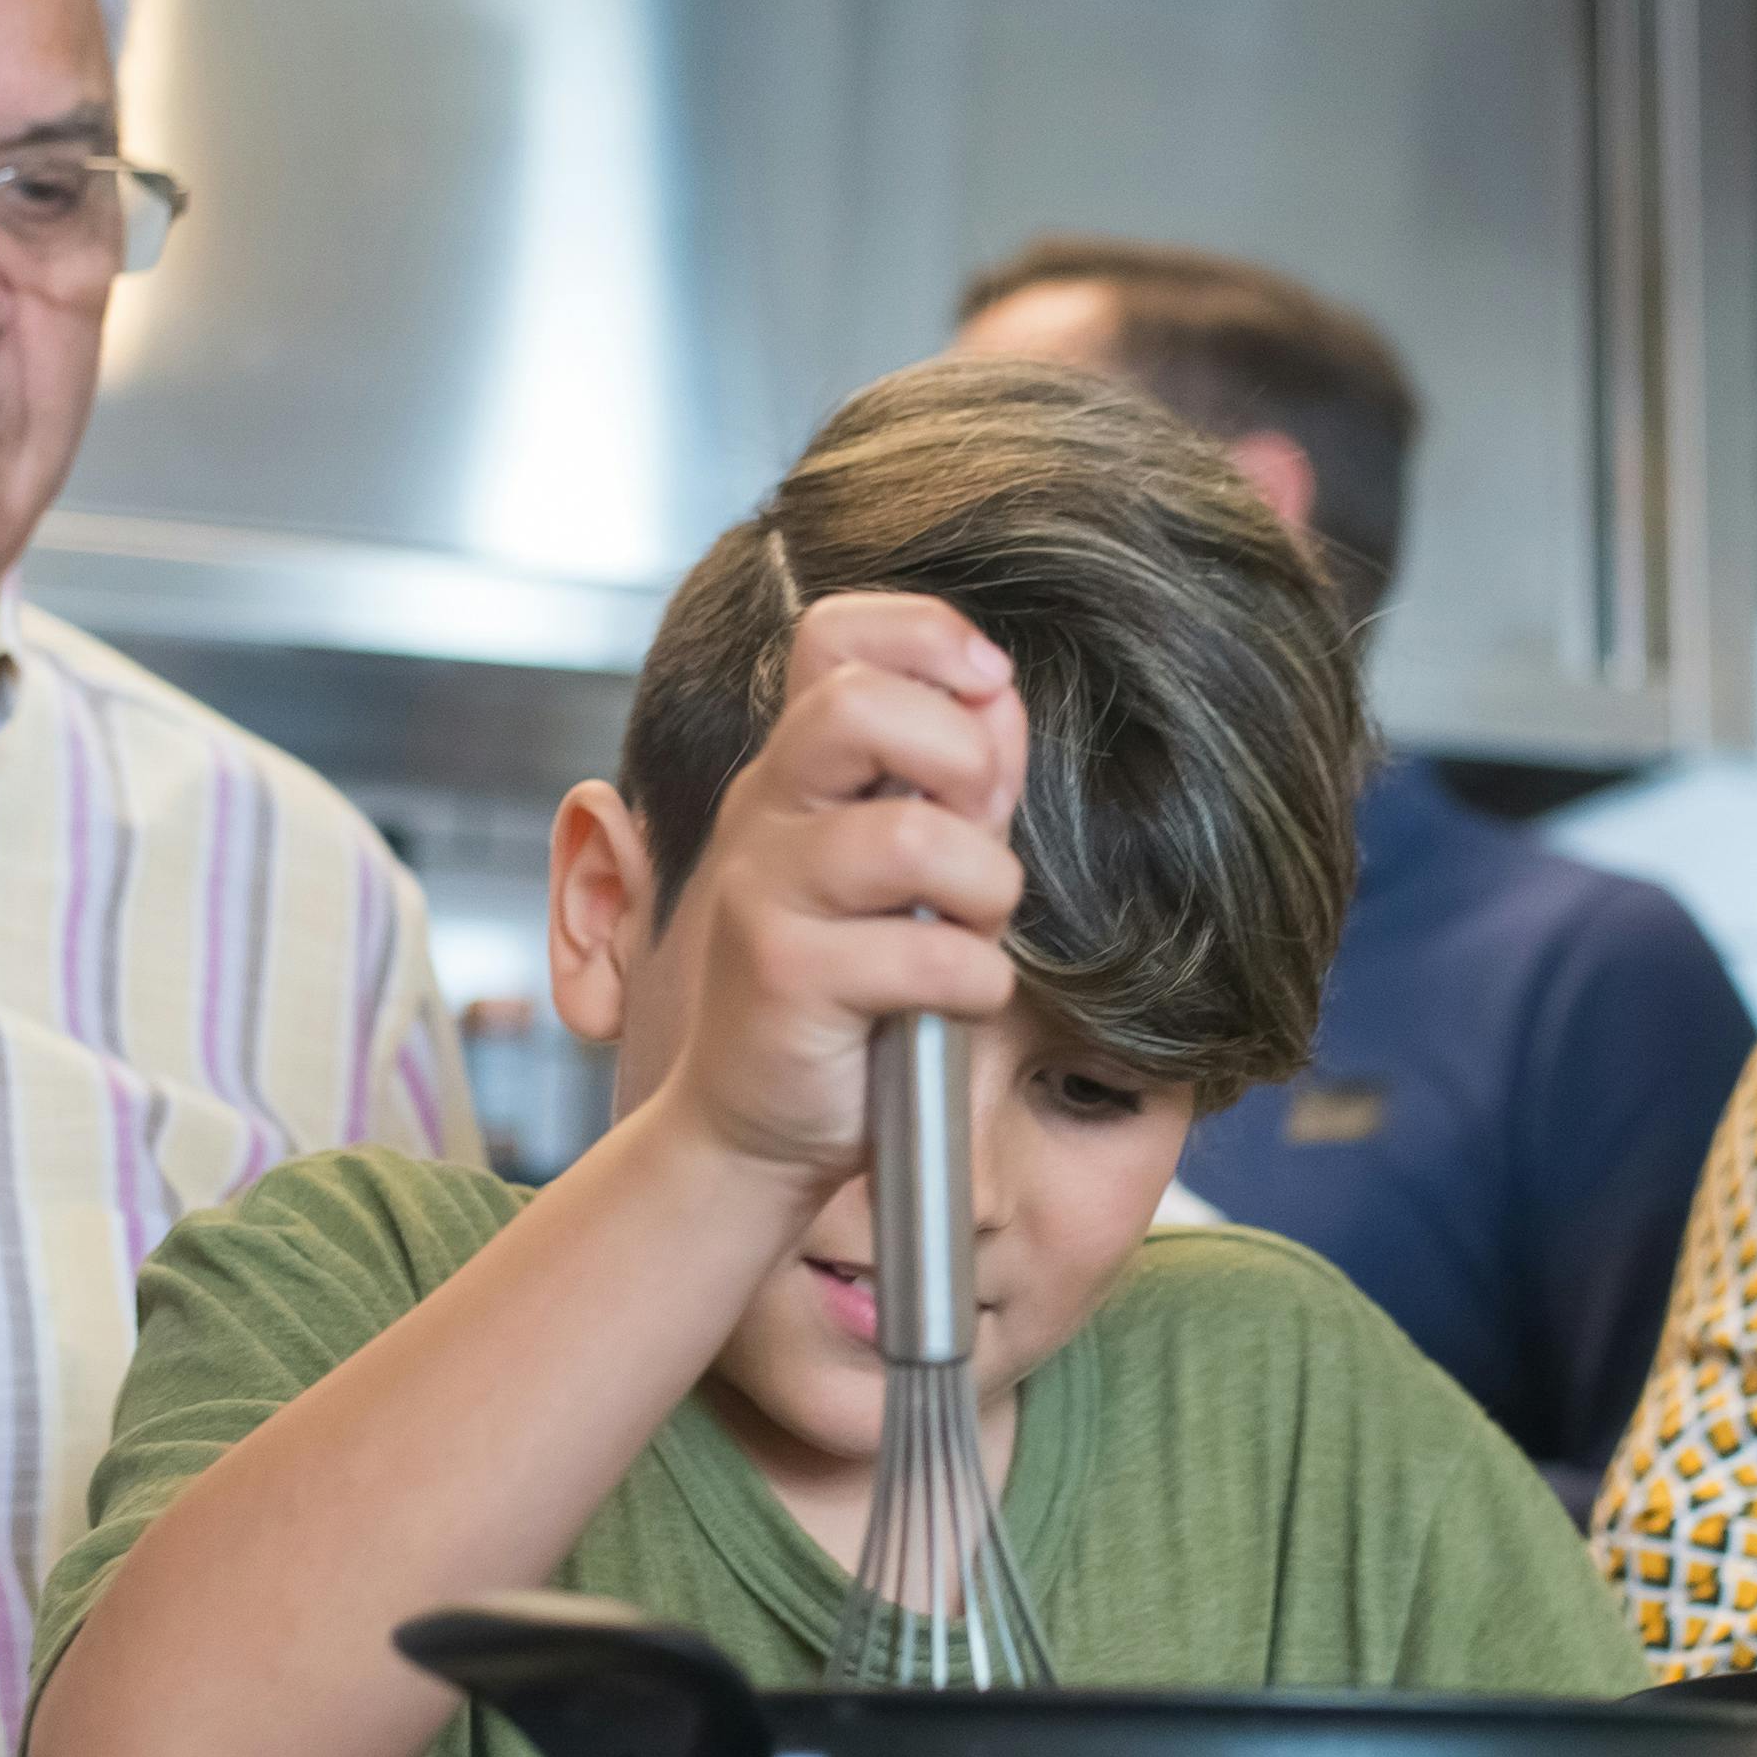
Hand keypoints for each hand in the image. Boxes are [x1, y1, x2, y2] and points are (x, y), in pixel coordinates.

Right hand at [643, 594, 1025, 1183]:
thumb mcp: (911, 870)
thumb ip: (958, 779)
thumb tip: (1000, 698)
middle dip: (963, 759)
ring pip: (912, 837)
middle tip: (981, 829)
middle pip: (858, 705)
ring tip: (974, 931)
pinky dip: (976, 983)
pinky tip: (952, 1002)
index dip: (927, 634)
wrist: (757, 1122)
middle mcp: (768, 812)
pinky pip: (930, 956)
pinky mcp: (785, 975)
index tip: (989, 684)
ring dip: (986, 886)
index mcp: (799, 770)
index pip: (834, 634)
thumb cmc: (847, 992)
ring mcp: (766, 891)